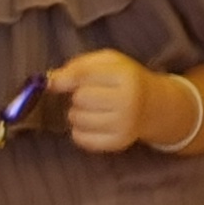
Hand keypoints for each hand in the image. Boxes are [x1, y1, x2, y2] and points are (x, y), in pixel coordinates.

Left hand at [48, 51, 168, 154]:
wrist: (152, 105)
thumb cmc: (124, 80)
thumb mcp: (109, 61)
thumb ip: (79, 65)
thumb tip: (50, 80)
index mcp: (126, 76)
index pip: (85, 76)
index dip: (64, 79)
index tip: (53, 83)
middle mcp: (128, 101)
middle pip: (79, 98)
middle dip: (78, 96)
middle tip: (89, 95)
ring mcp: (124, 125)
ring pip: (77, 119)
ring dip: (77, 113)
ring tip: (92, 109)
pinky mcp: (118, 143)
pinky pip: (80, 138)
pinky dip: (79, 131)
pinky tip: (92, 123)